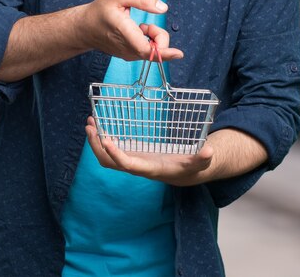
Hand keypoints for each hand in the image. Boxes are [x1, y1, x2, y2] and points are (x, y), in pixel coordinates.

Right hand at [80, 0, 182, 61]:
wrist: (85, 27)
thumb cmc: (101, 9)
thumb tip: (163, 8)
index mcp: (123, 30)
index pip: (145, 48)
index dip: (164, 52)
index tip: (179, 53)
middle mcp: (126, 48)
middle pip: (154, 48)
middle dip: (159, 34)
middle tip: (146, 24)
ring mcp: (127, 55)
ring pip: (152, 50)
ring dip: (153, 37)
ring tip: (138, 26)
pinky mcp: (129, 57)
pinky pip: (148, 52)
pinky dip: (148, 41)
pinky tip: (136, 33)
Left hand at [85, 117, 214, 185]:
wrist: (184, 174)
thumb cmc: (190, 167)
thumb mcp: (198, 163)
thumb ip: (203, 158)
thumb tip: (209, 151)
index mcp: (149, 168)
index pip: (128, 165)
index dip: (116, 154)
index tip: (106, 140)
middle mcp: (137, 167)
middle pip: (109, 163)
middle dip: (97, 147)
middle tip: (90, 126)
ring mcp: (132, 162)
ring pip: (107, 158)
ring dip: (96, 142)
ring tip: (90, 123)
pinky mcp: (132, 155)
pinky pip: (112, 151)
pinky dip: (103, 140)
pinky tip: (100, 127)